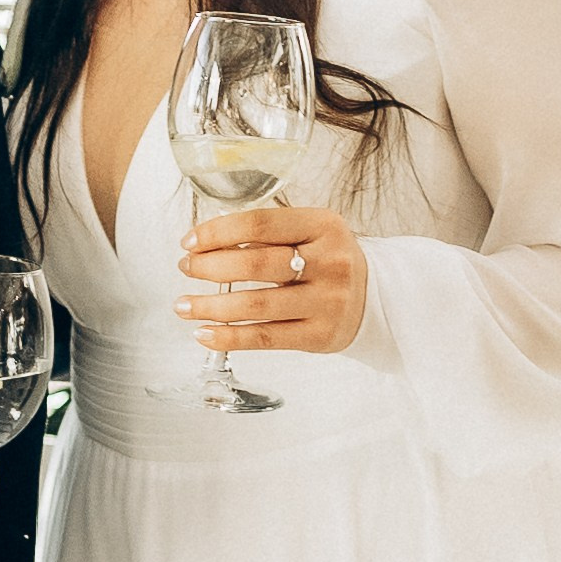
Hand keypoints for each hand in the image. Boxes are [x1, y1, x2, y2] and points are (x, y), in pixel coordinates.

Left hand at [175, 207, 368, 354]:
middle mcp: (329, 263)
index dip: (218, 232)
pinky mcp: (321, 336)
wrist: (377, 297)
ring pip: (257, 305)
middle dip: (210, 267)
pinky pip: (266, 338)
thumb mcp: (310, 233)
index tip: (190, 242)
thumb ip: (268, 234)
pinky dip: (230, 337)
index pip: (261, 223)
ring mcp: (328, 302)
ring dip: (211, 306)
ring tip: (184, 306)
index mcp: (324, 226)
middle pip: (257, 263)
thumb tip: (206, 245)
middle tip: (185, 268)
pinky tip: (205, 334)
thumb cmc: (328, 261)